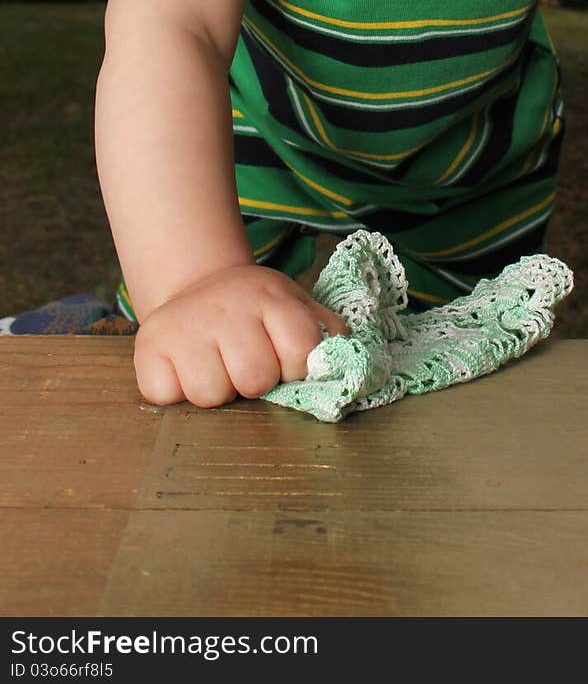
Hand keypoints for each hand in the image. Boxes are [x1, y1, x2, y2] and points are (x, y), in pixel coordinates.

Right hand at [133, 263, 348, 406]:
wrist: (198, 286)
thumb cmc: (256, 313)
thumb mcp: (296, 307)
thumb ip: (326, 333)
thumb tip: (343, 367)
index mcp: (271, 296)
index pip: (301, 353)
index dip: (295, 368)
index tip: (283, 360)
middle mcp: (227, 306)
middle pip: (254, 379)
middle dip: (254, 382)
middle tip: (243, 363)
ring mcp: (185, 324)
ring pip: (211, 395)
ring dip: (216, 390)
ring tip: (215, 365)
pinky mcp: (148, 345)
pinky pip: (167, 397)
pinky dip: (175, 392)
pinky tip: (183, 367)